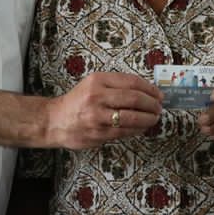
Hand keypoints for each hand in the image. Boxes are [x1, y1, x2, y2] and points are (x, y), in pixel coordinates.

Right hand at [46, 72, 161, 149]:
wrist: (54, 121)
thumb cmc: (78, 101)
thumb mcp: (94, 84)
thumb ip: (116, 85)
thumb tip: (146, 91)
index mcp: (98, 81)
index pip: (132, 82)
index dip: (150, 89)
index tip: (159, 94)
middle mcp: (97, 97)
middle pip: (134, 99)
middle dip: (152, 104)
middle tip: (159, 107)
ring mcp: (98, 117)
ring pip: (132, 118)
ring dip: (148, 119)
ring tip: (154, 118)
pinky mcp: (99, 133)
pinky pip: (125, 132)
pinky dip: (138, 130)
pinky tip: (143, 127)